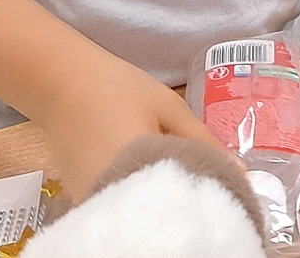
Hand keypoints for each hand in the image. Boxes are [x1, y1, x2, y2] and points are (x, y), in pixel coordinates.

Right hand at [35, 52, 232, 199]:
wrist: (59, 81)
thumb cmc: (115, 87)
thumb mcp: (168, 106)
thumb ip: (203, 141)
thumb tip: (240, 175)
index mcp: (135, 169)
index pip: (184, 200)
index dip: (210, 201)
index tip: (230, 198)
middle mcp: (109, 195)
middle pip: (161, 218)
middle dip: (187, 209)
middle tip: (210, 197)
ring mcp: (92, 203)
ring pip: (140, 218)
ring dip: (163, 208)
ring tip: (185, 192)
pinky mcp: (83, 203)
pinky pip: (120, 212)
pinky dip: (140, 206)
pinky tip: (155, 191)